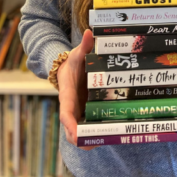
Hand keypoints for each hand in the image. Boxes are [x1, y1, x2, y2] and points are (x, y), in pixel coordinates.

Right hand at [58, 30, 96, 149]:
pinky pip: (89, 125)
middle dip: (80, 137)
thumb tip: (90, 33)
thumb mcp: (77, 54)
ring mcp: (79, 111)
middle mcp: (72, 106)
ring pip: (80, 130)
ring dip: (89, 138)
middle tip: (93, 143)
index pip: (66, 112)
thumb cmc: (73, 62)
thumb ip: (84, 46)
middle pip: (71, 128)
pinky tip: (111, 136)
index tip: (76, 133)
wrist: (68, 68)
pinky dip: (96, 133)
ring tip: (105, 142)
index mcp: (67, 95)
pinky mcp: (86, 112)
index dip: (70, 124)